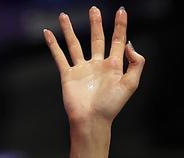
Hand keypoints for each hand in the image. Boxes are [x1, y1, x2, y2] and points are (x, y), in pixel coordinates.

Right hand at [44, 6, 143, 125]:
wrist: (91, 120)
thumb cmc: (110, 106)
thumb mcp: (130, 85)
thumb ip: (135, 64)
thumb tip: (129, 44)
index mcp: (114, 67)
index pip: (118, 42)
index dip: (120, 26)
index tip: (121, 11)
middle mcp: (98, 66)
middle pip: (97, 39)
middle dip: (96, 24)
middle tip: (94, 9)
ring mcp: (82, 69)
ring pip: (75, 44)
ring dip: (69, 30)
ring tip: (64, 15)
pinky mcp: (68, 75)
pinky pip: (59, 56)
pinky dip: (53, 45)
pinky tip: (47, 33)